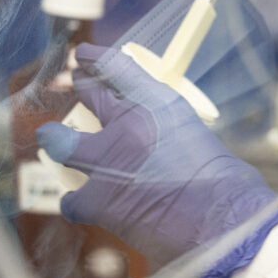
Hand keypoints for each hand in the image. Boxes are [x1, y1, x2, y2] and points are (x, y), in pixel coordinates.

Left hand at [36, 44, 277, 277]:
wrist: (222, 221)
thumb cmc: (225, 183)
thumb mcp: (196, 136)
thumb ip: (169, 129)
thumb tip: (153, 138)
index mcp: (160, 104)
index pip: (118, 68)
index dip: (95, 60)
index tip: (83, 56)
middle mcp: (129, 125)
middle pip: (91, 94)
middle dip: (80, 86)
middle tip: (74, 82)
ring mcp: (107, 162)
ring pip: (62, 141)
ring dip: (57, 139)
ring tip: (52, 136)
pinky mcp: (98, 200)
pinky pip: (72, 198)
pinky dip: (74, 200)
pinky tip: (77, 201)